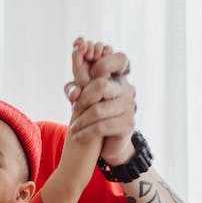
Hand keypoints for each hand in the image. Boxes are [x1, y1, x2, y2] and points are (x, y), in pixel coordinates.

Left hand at [64, 38, 137, 163]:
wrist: (107, 143)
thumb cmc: (93, 115)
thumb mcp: (82, 98)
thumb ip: (74, 89)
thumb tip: (74, 91)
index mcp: (117, 77)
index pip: (119, 59)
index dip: (102, 64)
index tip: (88, 76)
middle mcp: (126, 89)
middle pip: (102, 84)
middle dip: (83, 98)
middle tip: (74, 109)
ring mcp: (129, 106)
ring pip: (98, 109)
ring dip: (81, 121)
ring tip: (73, 128)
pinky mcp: (128, 124)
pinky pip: (101, 126)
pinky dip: (85, 133)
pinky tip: (78, 137)